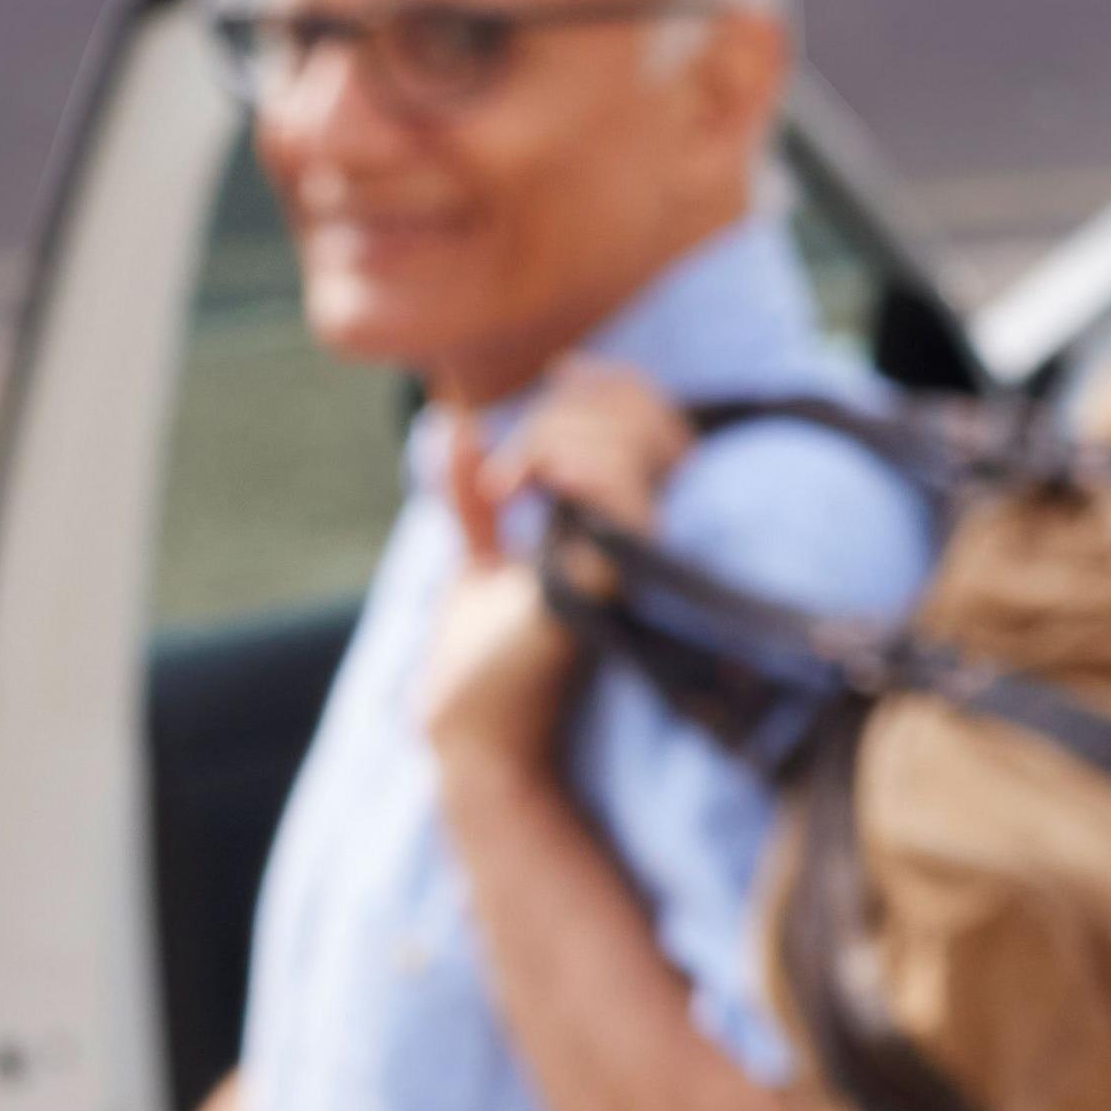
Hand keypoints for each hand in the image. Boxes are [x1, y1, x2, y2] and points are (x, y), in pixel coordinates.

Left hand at [418, 356, 681, 796]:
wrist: (469, 732)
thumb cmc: (483, 662)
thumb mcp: (480, 560)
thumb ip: (476, 499)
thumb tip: (456, 428)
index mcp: (631, 529)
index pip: (653, 421)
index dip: (611, 385)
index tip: (555, 379)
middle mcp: (654, 542)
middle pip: (649, 422)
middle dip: (567, 415)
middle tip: (508, 475)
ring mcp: (645, 563)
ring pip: (639, 447)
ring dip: (559, 438)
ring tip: (510, 485)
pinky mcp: (619, 587)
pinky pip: (625, 500)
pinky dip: (580, 468)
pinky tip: (534, 479)